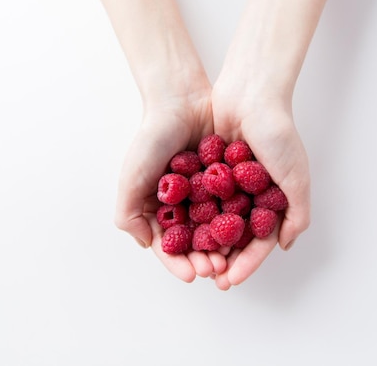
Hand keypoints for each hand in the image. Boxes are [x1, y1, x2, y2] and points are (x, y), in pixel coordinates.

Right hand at [115, 80, 226, 281]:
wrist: (181, 101)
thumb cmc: (152, 138)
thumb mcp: (132, 178)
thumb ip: (129, 214)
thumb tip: (146, 245)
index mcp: (160, 208)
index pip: (169, 245)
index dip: (179, 263)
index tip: (192, 275)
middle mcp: (184, 205)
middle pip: (196, 242)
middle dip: (205, 259)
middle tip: (216, 269)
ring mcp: (207, 194)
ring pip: (217, 229)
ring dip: (224, 247)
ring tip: (232, 257)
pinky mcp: (228, 181)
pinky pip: (235, 206)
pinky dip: (240, 221)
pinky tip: (247, 234)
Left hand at [210, 82, 310, 289]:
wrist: (250, 94)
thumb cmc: (278, 133)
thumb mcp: (296, 177)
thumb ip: (296, 213)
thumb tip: (284, 245)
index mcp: (273, 199)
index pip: (259, 240)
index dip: (247, 262)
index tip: (232, 279)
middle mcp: (250, 194)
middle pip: (234, 236)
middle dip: (223, 257)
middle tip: (208, 275)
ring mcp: (229, 183)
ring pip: (214, 221)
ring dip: (205, 242)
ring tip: (192, 259)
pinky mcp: (209, 170)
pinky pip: (199, 198)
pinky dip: (191, 214)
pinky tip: (179, 231)